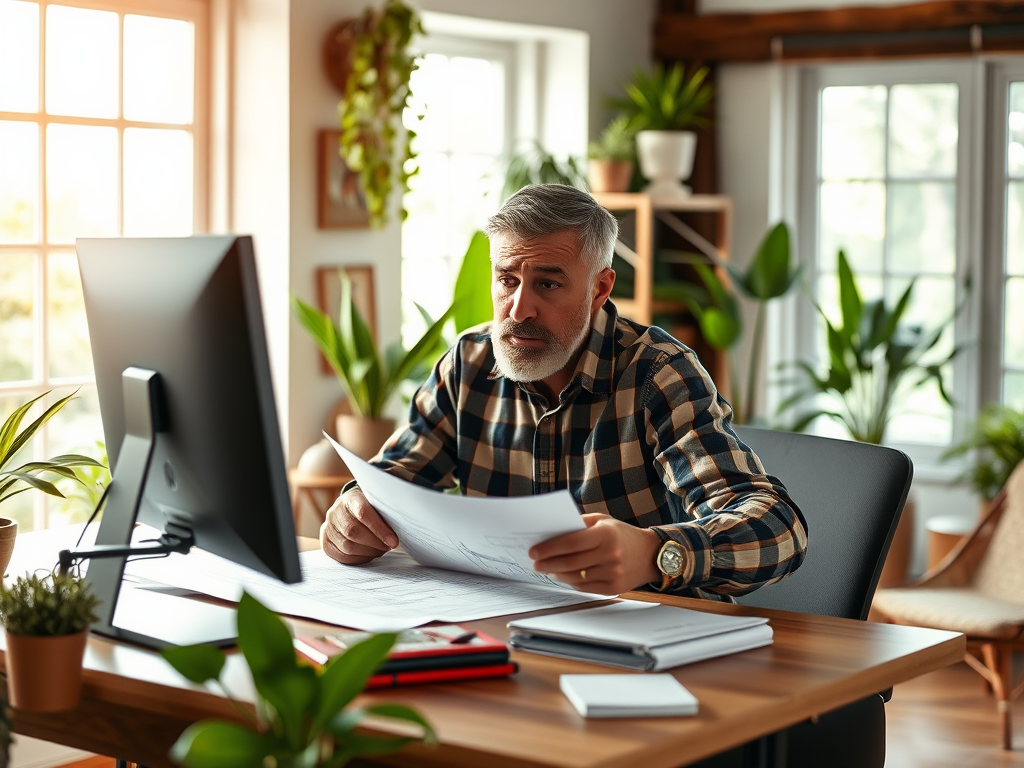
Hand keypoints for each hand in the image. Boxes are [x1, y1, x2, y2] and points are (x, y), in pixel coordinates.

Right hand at [320, 487, 398, 564]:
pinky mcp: (326, 543)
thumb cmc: (369, 507)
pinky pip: (342, 556)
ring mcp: (328, 528)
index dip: (380, 529)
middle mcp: (335, 512)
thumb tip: (401, 528)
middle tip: (389, 546)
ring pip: (348, 546)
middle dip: (375, 543)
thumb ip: (386, 513)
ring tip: (381, 550)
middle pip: (354, 532)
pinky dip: (359, 559)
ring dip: (369, 552)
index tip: (394, 541)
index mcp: (351, 498)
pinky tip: (369, 554)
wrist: (348, 509)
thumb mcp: (377, 503)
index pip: (363, 513)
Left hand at [528, 513, 661, 594]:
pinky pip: (585, 587)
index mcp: (606, 534)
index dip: (549, 548)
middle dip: (548, 563)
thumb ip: (579, 524)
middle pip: (570, 562)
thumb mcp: (603, 521)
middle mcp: (610, 555)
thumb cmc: (621, 534)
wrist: (650, 554)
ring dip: (557, 574)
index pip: (571, 542)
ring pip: (576, 577)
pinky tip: (564, 575)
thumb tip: (552, 533)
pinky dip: (571, 582)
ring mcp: (613, 574)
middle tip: (535, 563)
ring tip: (548, 569)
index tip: (534, 551)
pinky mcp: (613, 588)